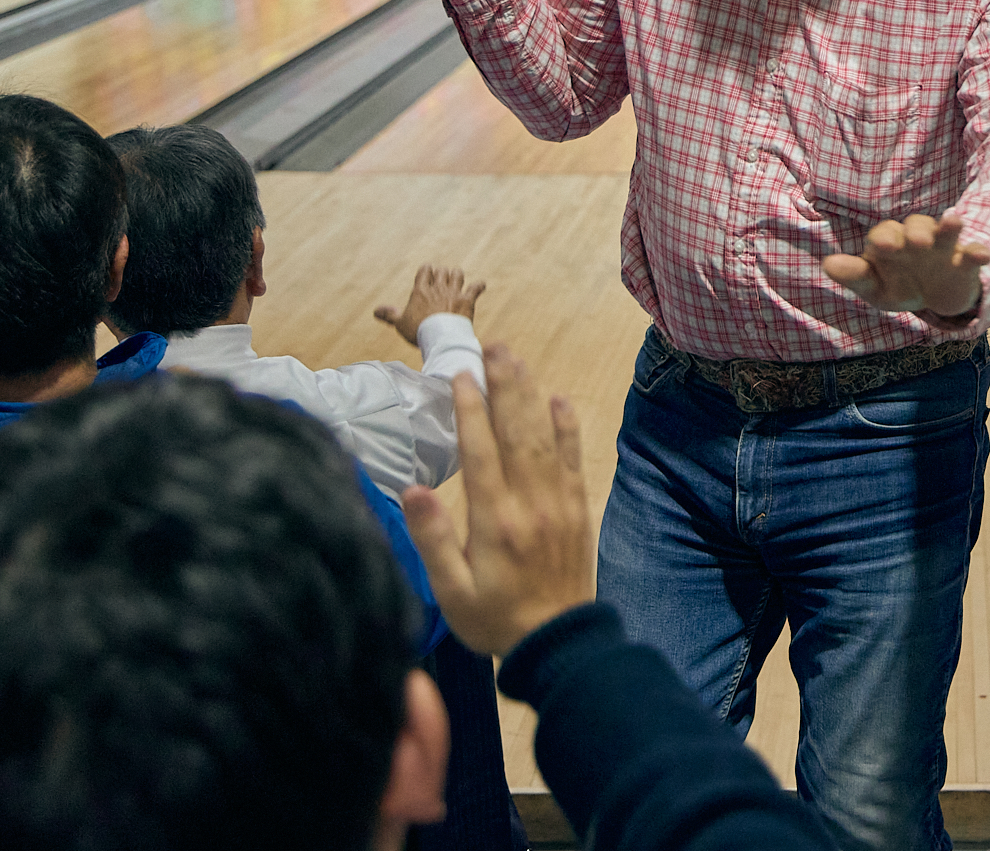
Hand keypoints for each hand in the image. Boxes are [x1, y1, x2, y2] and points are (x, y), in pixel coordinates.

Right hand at [374, 265, 485, 345]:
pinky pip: (476, 287)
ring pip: (457, 274)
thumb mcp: (400, 323)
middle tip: (442, 282)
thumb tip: (375, 311)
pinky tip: (480, 286)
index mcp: (421, 290)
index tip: (428, 274)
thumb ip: (389, 314)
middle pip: (442, 270)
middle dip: (442, 274)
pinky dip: (479, 286)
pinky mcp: (467, 300)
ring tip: (456, 283)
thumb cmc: (418, 331)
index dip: (427, 271)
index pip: (425, 269)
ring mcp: (454, 293)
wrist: (440, 338)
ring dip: (457, 276)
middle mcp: (438, 288)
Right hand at [402, 348, 592, 655]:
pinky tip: (558, 400)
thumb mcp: (451, 590)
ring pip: (544, 436)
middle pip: (516, 430)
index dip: (469, 409)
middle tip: (492, 347)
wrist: (557, 642)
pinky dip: (566, 427)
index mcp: (494, 519)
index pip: (480, 450)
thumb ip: (432, 538)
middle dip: (503, 385)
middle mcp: (529, 501)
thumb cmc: (495, 618)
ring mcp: (558, 501)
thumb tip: (412, 489)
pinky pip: (573, 458)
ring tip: (516, 360)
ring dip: (530, 394)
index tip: (460, 376)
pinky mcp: (577, 508)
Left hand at [822, 213, 989, 317]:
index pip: (884, 234)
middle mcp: (916, 239)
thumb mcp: (876, 288)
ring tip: (954, 222)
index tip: (883, 247)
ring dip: (948, 228)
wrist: (935, 299)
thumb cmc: (898, 286)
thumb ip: (855, 275)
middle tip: (918, 243)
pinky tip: (982, 256)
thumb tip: (828, 264)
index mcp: (890, 242)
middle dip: (917, 232)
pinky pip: (972, 252)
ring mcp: (943, 248)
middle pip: (916, 225)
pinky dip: (977, 252)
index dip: (884, 239)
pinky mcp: (965, 261)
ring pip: (945, 231)